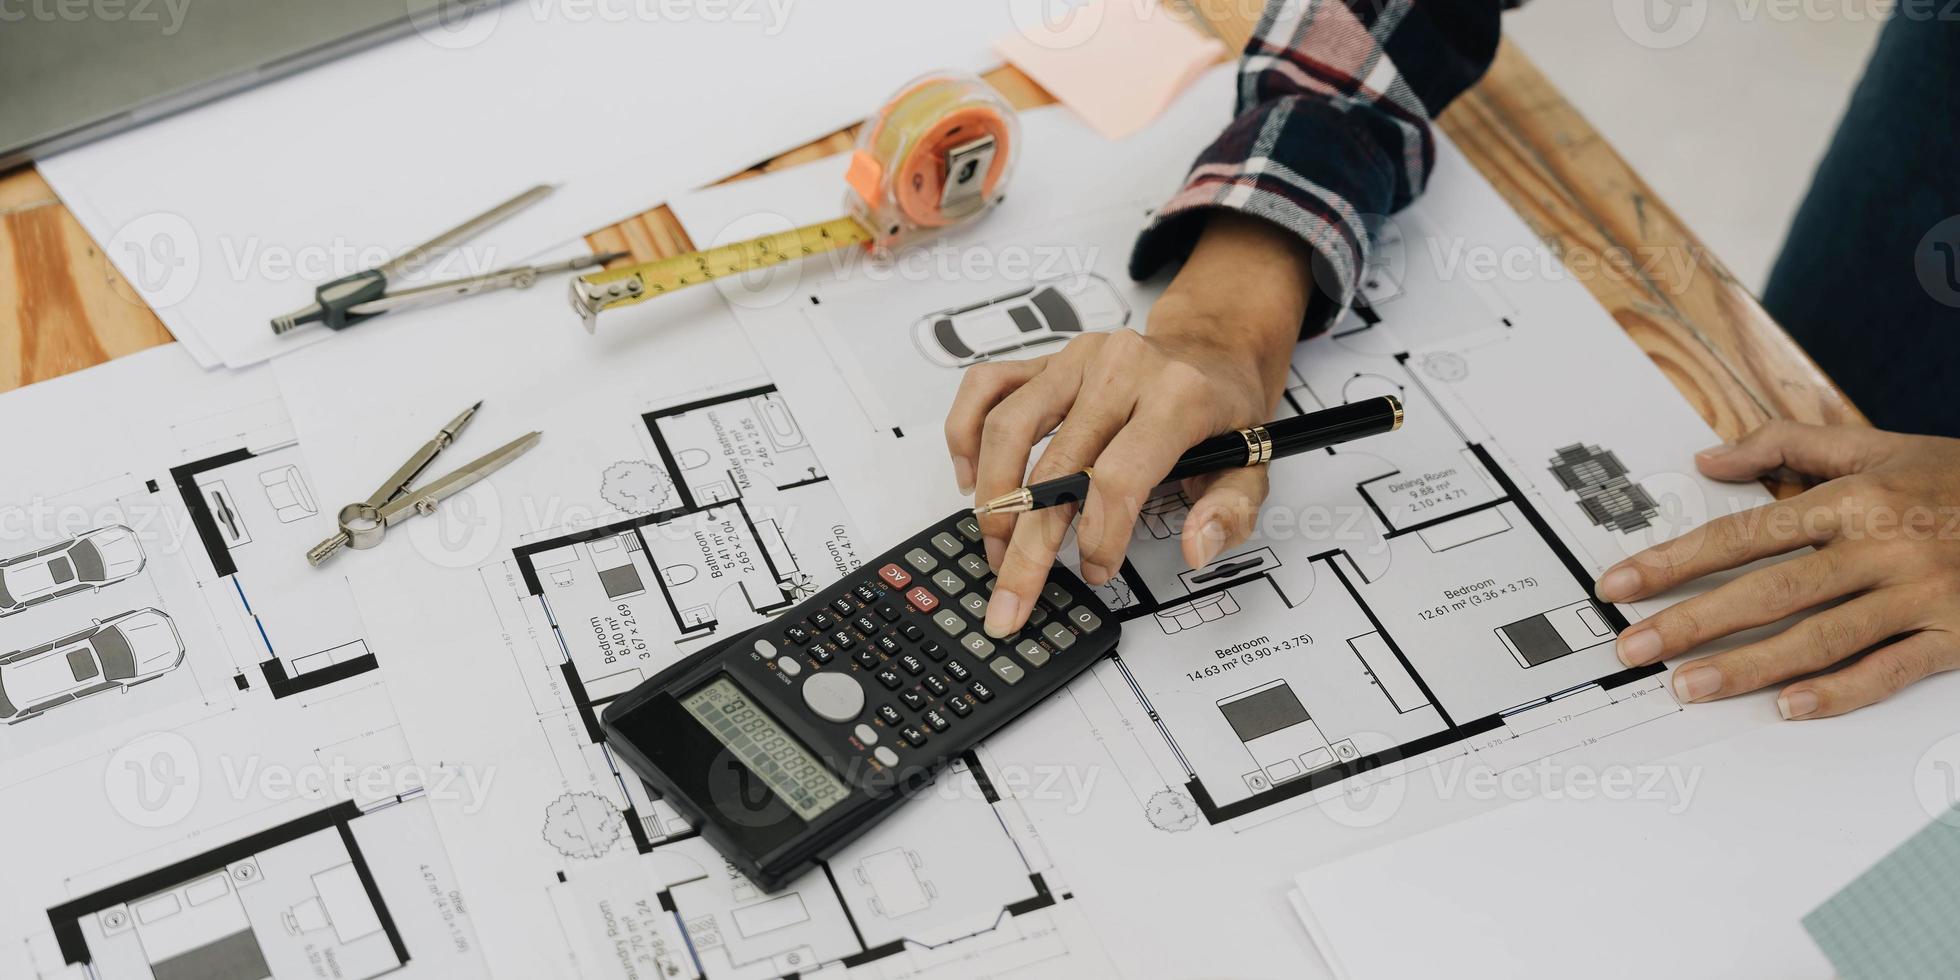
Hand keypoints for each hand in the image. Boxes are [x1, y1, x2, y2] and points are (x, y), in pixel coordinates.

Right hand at [942, 212, 1314, 636]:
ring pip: (1008, 428)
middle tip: (1011, 598)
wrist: (1210, 349)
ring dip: (993, 499)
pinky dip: (965, 433)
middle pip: (1055, 467)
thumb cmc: (1223, 411)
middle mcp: (1120, 369)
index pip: (1117, 478)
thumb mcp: (1254, 463)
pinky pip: (986, 387)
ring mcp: (1076, 358)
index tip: (1095, 571)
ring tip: (996, 547)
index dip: (1098, 536)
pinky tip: (969, 480)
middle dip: (1028, 545)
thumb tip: (1196, 547)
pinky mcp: (1046, 358)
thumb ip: (1231, 511)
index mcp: (1177, 397)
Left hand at [1596, 421, 1959, 718]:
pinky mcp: (1953, 637)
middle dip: (1692, 621)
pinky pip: (1887, 670)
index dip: (1675, 561)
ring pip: (1819, 636)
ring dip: (1747, 665)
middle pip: (1769, 590)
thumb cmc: (1959, 480)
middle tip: (1632, 648)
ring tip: (1687, 686)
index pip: (1744, 534)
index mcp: (1855, 498)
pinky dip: (1838, 691)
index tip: (1620, 584)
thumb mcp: (1878, 445)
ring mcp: (1919, 596)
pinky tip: (1788, 708)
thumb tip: (1708, 459)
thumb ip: (1786, 446)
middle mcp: (1882, 546)